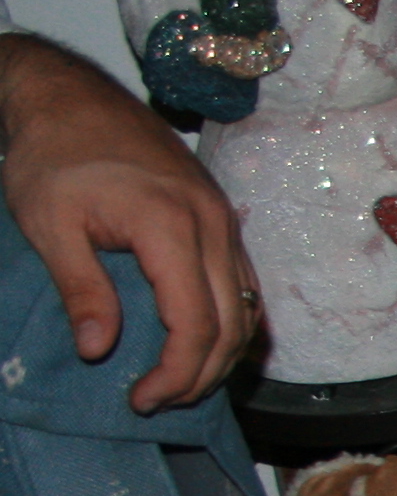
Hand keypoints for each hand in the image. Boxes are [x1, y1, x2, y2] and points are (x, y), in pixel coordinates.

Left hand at [0, 35, 259, 411]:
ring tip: (178, 379)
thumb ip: (81, 289)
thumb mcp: (50, 224)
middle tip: (158, 400)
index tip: (141, 398)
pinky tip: (201, 339)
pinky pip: (244, 286)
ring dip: (221, 355)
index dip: (175, 372)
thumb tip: (98, 350)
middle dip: (201, 375)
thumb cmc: (54, 154)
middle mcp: (212, 226)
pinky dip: (231, 323)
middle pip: (232, 325)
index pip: (195, 324)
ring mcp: (224, 221)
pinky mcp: (221, 218)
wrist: (70, 95)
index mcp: (171, 227)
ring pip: (247, 309)